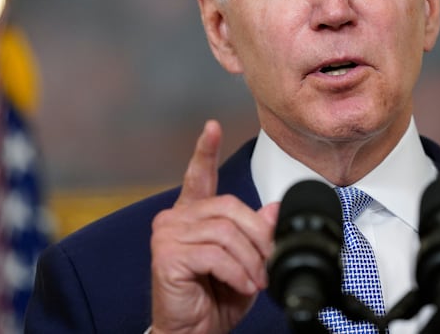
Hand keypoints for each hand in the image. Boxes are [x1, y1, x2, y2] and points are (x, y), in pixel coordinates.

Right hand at [150, 120, 279, 333]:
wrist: (195, 332)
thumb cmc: (215, 298)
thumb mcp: (246, 262)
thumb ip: (255, 234)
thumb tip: (272, 210)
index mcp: (194, 215)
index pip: (199, 175)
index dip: (205, 150)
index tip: (212, 127)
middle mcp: (176, 218)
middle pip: (229, 207)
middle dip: (258, 236)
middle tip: (269, 262)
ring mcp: (168, 234)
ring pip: (226, 232)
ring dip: (250, 260)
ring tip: (257, 280)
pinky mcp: (167, 255)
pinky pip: (215, 254)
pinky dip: (237, 271)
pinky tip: (242, 284)